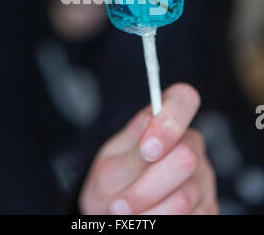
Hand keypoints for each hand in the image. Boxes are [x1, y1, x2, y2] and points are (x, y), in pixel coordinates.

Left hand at [78, 83, 217, 214]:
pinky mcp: (209, 207)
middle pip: (184, 158)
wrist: (115, 215)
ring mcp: (204, 177)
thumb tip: (150, 118)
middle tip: (118, 204)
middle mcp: (192, 144)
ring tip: (126, 216)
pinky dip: (159, 223)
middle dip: (145, 188)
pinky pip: (190, 219)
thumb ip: (134, 145)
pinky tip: (148, 219)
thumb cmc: (113, 183)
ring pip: (184, 198)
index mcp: (167, 121)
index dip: (169, 121)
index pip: (184, 99)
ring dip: (147, 213)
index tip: (147, 149)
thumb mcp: (112, 163)